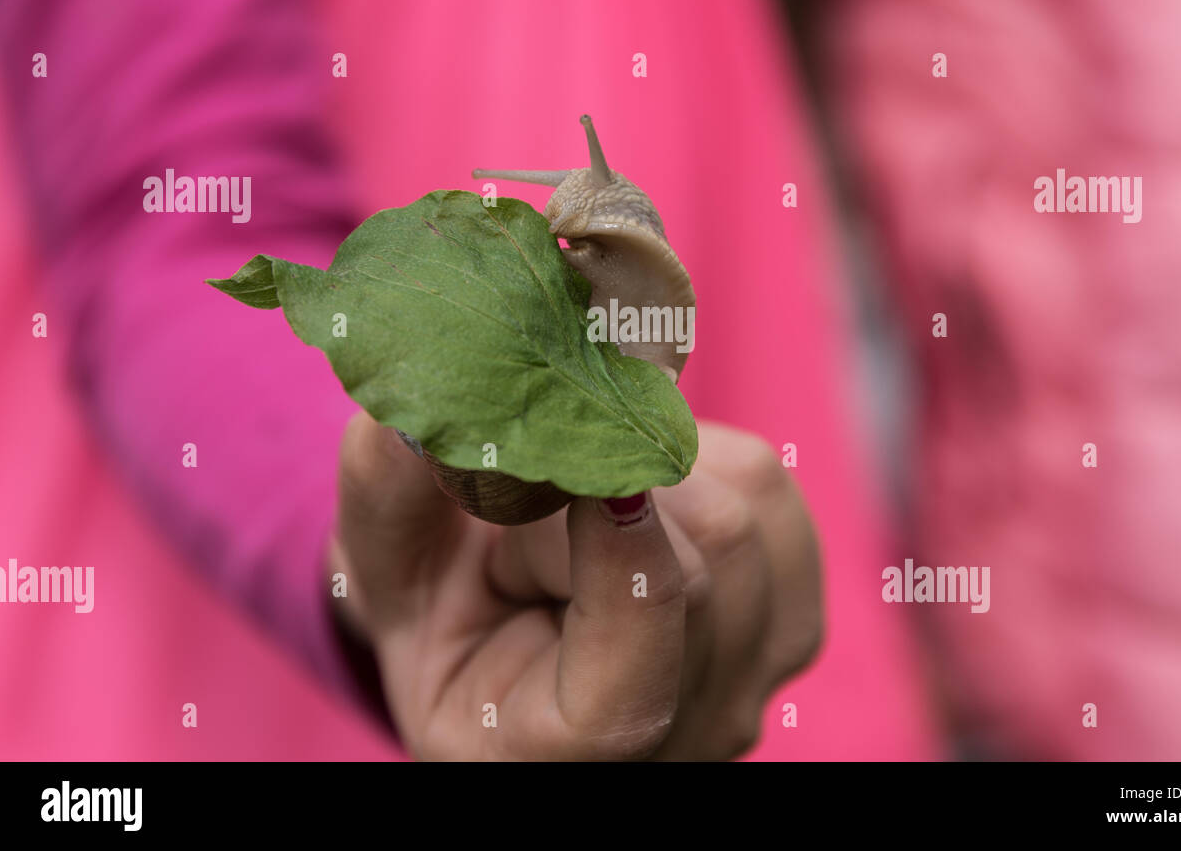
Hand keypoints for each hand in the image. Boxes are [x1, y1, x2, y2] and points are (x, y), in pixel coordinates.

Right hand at [328, 410, 821, 759]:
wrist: (525, 639)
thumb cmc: (450, 622)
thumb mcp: (387, 578)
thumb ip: (387, 503)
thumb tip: (404, 421)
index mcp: (567, 758)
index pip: (633, 687)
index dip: (618, 560)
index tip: (573, 466)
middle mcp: (687, 735)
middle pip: (700, 571)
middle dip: (606, 489)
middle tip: (539, 472)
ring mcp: (754, 680)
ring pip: (742, 520)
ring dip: (652, 470)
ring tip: (581, 502)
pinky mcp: (793, 612)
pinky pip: (769, 494)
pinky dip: (704, 459)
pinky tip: (645, 493)